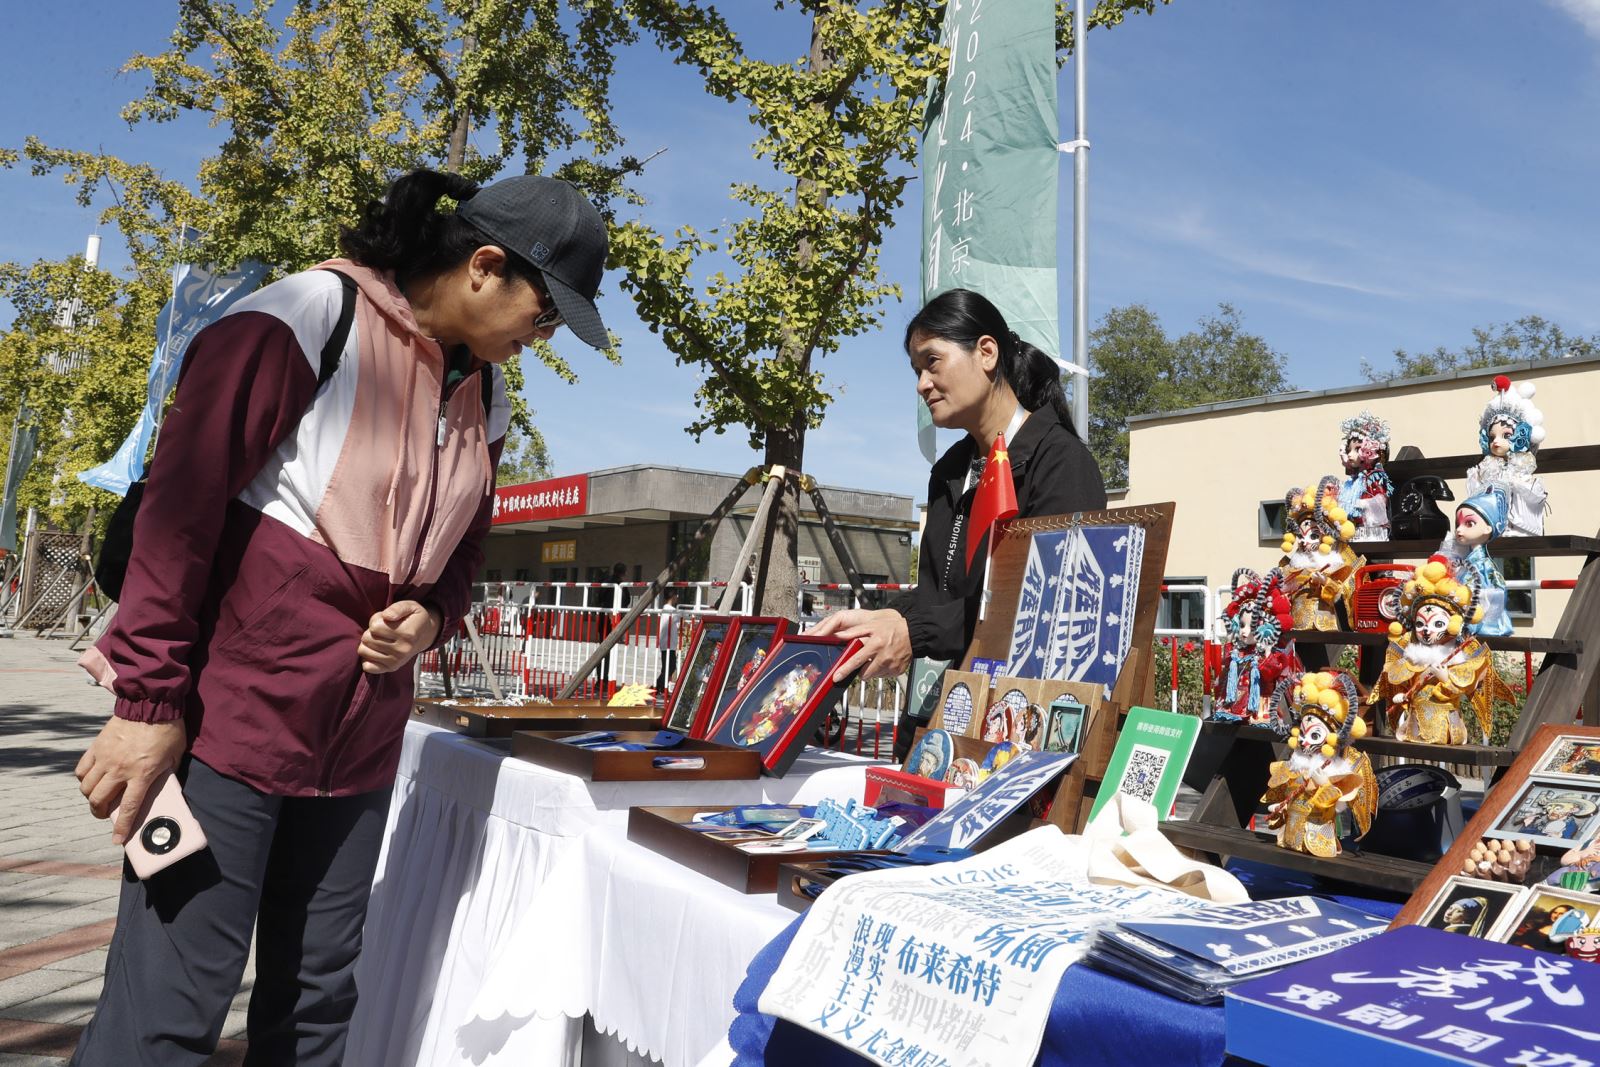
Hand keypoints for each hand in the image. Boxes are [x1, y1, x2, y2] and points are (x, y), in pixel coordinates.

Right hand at [75, 716, 186, 844]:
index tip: (117, 840)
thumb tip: (164, 791)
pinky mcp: (96, 747)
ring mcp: (105, 758)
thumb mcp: (175, 757)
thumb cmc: (168, 730)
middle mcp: (120, 769)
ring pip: (87, 787)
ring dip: (90, 797)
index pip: (129, 808)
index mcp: (142, 774)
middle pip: (99, 801)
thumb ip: (167, 776)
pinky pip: (82, 769)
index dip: (122, 827)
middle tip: (105, 814)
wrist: (151, 703)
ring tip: (98, 797)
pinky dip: (83, 778)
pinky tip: (91, 779)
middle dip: (100, 813)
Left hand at [358, 600, 442, 673]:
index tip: (385, 620)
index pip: (374, 627)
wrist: (424, 635)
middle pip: (367, 638)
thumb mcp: (410, 606)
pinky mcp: (391, 668)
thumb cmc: (413, 618)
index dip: (376, 619)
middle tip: (382, 629)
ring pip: (364, 651)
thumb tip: (386, 616)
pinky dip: (368, 657)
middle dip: (371, 631)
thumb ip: (397, 608)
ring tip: (380, 639)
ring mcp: (396, 661)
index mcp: (408, 634)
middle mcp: (403, 650)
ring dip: (368, 643)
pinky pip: (368, 667)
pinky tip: (376, 650)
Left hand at [810, 608, 910, 680]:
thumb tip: (838, 636)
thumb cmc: (892, 628)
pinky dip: (881, 670)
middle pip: (864, 673)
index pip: (856, 660)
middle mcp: (883, 657)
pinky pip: (883, 675)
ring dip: (871, 669)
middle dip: (860, 670)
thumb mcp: (871, 626)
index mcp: (875, 645)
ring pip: (873, 675)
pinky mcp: (897, 671)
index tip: (837, 677)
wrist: (913, 633)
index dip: (845, 669)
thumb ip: (853, 632)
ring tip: (877, 657)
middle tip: (864, 661)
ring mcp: (891, 666)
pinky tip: (885, 660)